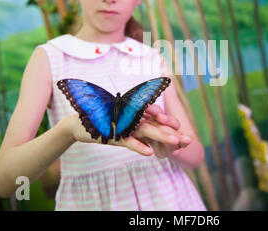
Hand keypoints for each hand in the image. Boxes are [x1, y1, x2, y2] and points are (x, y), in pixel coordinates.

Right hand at [61, 107, 190, 156]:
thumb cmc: (103, 124)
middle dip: (172, 131)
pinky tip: (149, 152)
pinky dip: (137, 146)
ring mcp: (123, 125)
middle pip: (156, 125)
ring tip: (175, 142)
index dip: (169, 124)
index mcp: (135, 116)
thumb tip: (151, 144)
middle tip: (188, 139)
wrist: (79, 124)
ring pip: (145, 130)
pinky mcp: (113, 134)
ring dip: (160, 136)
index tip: (183, 131)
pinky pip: (127, 140)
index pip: (156, 119)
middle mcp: (132, 118)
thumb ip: (137, 133)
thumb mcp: (123, 129)